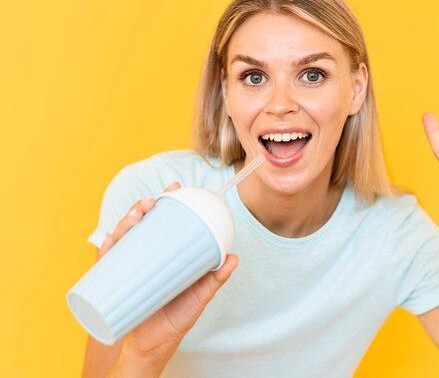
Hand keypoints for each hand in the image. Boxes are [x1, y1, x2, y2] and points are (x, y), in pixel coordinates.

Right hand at [98, 182, 238, 372]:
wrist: (153, 347)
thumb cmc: (177, 319)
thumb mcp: (198, 297)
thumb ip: (215, 279)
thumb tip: (234, 258)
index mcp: (165, 254)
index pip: (165, 221)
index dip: (168, 201)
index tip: (175, 187)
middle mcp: (146, 256)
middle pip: (142, 224)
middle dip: (144, 207)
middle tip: (152, 202)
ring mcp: (129, 267)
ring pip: (124, 237)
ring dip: (126, 221)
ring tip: (136, 216)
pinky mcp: (114, 282)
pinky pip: (106, 262)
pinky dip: (107, 248)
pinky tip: (111, 239)